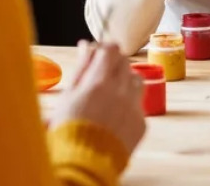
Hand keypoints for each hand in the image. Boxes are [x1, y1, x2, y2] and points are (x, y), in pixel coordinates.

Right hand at [50, 41, 146, 155]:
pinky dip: (129, 103)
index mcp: (98, 81)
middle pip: (125, 62)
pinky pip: (139, 104)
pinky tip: (116, 113)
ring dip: (125, 80)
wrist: (83, 163)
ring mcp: (133, 107)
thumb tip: (86, 46)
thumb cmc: (67, 130)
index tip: (99, 52)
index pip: (110, 50)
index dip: (105, 48)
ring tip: (111, 91)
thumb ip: (81, 68)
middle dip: (114, 63)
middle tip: (102, 73)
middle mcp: (120, 91)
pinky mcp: (141, 122)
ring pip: (136, 80)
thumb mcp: (67, 95)